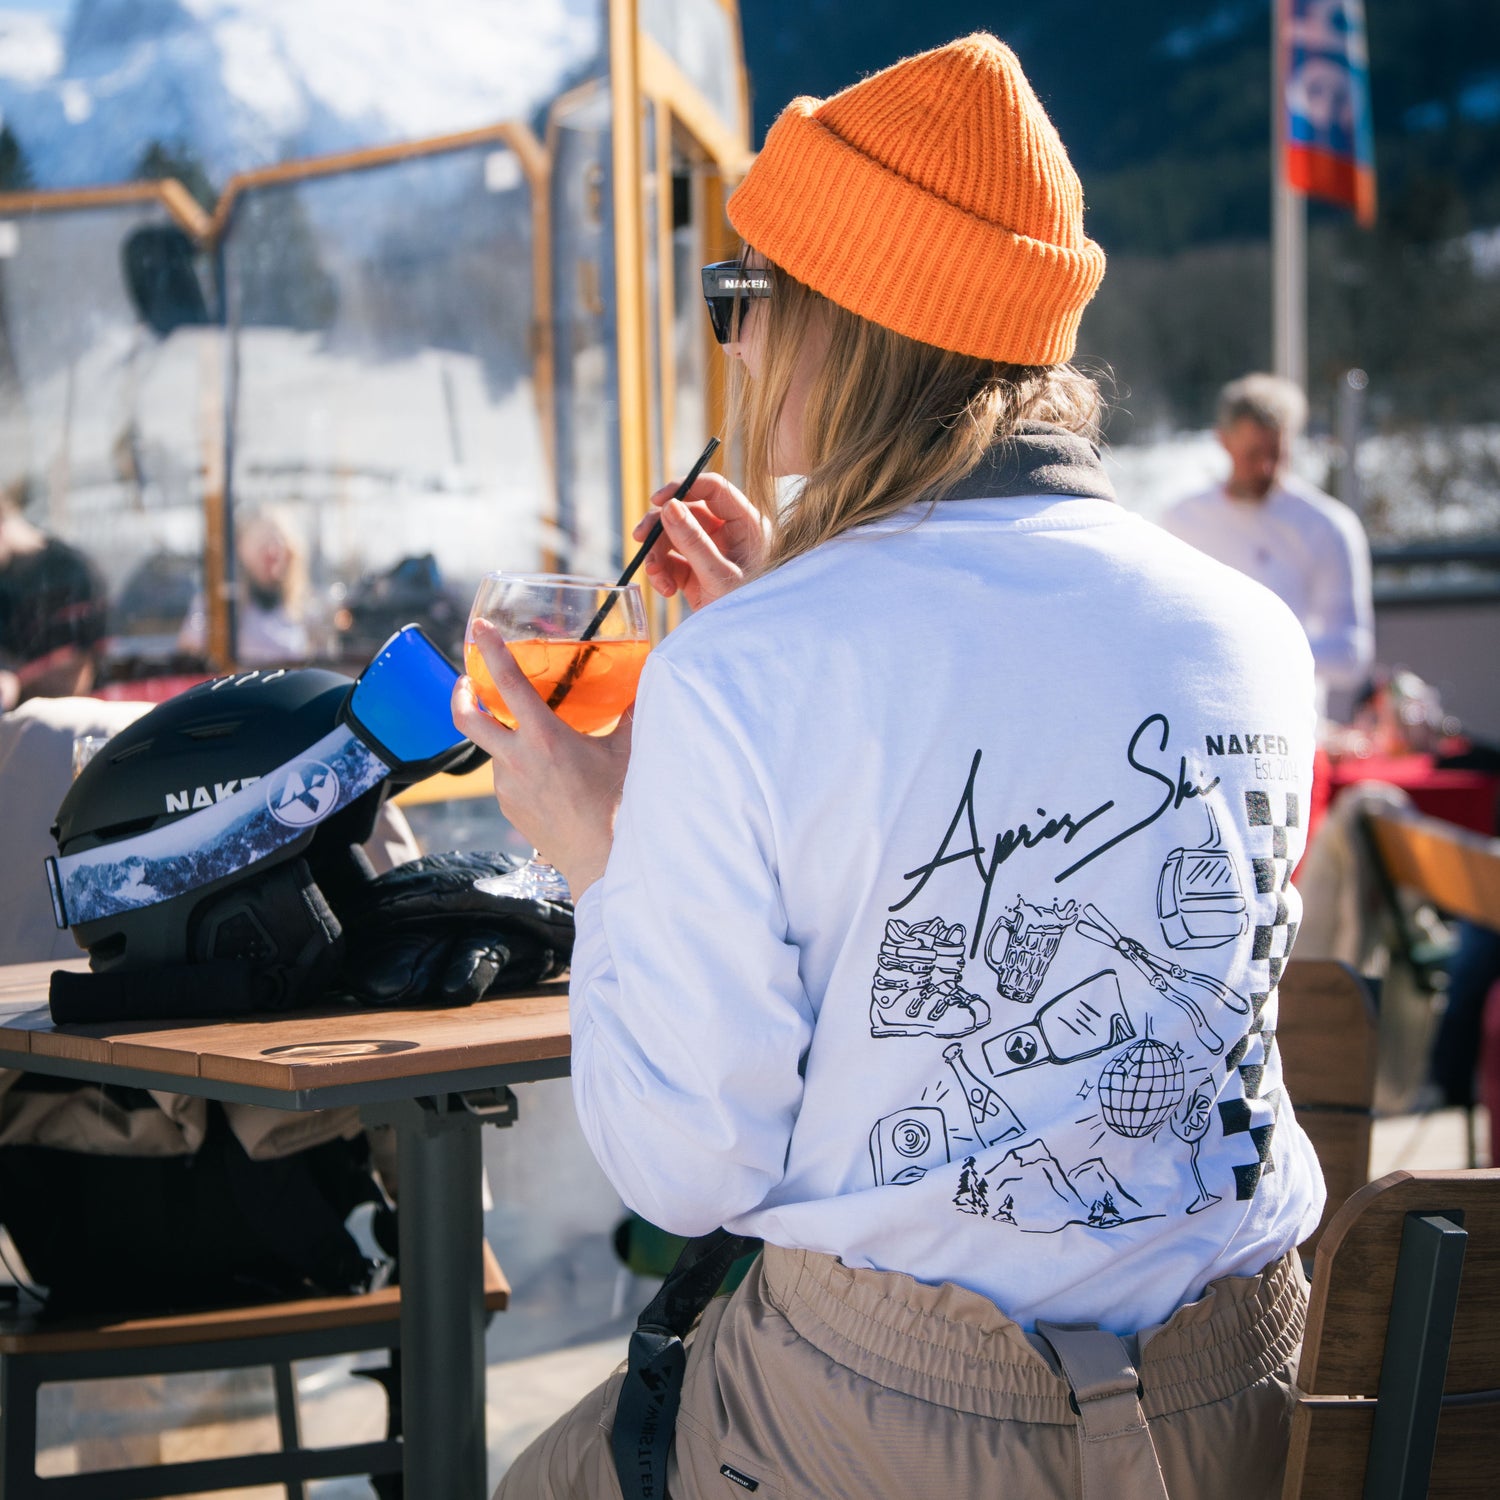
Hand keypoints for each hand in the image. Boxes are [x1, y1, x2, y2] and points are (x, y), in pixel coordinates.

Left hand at [451, 619, 633, 900]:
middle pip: (467, 718)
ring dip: (505, 737)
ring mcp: (507, 785)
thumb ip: (630, 714)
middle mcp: (517, 758)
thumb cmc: (618, 805)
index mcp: (544, 737)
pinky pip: (506, 776)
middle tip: (468, 682)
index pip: (508, 682)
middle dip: (462, 693)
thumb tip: (646, 684)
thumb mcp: (626, 751)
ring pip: (494, 749)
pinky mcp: (508, 807)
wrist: (602, 860)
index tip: (479, 629)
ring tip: (535, 742)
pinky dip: (517, 766)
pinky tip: (545, 776)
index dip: (490, 650)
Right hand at [632, 472, 768, 609]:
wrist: (749, 646)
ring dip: (657, 555)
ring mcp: (712, 553)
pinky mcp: (697, 573)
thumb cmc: (748, 608)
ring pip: (673, 536)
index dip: (684, 488)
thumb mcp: (720, 575)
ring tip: (656, 577)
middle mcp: (729, 534)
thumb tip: (669, 508)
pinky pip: (671, 562)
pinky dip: (662, 573)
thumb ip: (694, 542)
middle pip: (686, 511)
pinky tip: (666, 590)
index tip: (658, 501)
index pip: (713, 489)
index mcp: (746, 524)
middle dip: (661, 527)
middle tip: (640, 539)